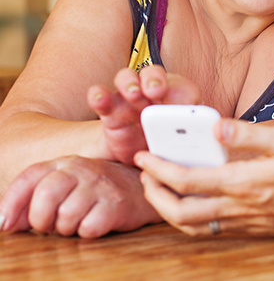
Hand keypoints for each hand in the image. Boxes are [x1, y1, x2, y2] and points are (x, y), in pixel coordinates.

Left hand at [0, 156, 160, 237]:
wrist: (139, 188)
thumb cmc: (93, 192)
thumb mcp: (63, 189)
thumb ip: (33, 203)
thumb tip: (5, 223)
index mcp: (63, 163)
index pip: (29, 177)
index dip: (11, 203)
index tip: (5, 225)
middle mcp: (81, 168)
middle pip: (46, 195)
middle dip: (41, 220)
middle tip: (51, 226)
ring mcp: (100, 184)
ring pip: (66, 216)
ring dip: (67, 228)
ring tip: (78, 221)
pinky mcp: (116, 203)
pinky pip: (88, 228)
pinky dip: (87, 231)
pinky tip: (95, 222)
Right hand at [88, 65, 199, 164]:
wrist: (139, 152)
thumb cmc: (168, 140)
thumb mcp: (182, 136)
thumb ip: (190, 131)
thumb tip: (201, 134)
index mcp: (176, 94)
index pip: (179, 84)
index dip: (180, 89)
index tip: (178, 100)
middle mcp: (152, 90)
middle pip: (152, 73)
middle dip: (154, 80)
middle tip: (156, 92)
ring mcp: (129, 98)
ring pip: (126, 77)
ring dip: (129, 83)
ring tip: (133, 95)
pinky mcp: (110, 110)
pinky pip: (101, 96)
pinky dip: (98, 95)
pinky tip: (99, 100)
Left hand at [135, 119, 273, 239]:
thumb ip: (250, 134)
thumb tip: (214, 124)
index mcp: (246, 183)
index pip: (189, 180)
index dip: (160, 168)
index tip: (144, 154)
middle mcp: (241, 208)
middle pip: (181, 212)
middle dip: (155, 193)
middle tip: (144, 173)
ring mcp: (247, 222)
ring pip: (194, 225)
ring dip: (169, 208)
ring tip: (160, 187)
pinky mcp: (255, 228)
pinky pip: (213, 229)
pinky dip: (192, 217)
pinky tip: (194, 200)